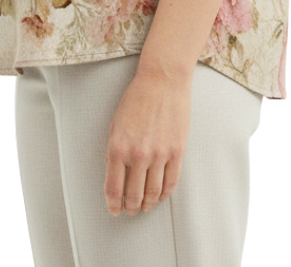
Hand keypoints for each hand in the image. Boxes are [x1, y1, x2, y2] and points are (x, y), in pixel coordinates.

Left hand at [103, 65, 191, 215]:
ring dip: (148, 204)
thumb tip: (115, 176)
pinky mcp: (177, 152)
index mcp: (117, 148)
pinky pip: (171, 182)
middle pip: (133, 196)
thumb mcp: (115, 124)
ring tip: (145, 206)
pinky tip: (160, 195)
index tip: (115, 210)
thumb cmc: (136, 99)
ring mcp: (159, 155)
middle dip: (131, 208)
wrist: (162, 81)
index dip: (113, 204)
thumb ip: (113, 152)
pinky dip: (164, 194)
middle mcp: (138, 155)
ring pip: (153, 193)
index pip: (113, 188)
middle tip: (131, 210)